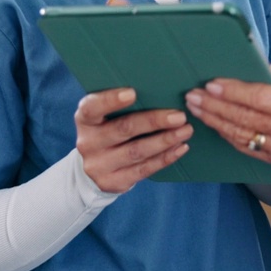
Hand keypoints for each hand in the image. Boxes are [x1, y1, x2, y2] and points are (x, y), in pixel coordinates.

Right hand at [74, 88, 192, 193]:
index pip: (92, 108)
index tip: (132, 92)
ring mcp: (99, 165)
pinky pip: (143, 169)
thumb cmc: (107, 130)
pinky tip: (180, 147)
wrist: (93, 169)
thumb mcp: (104, 116)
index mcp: (85, 119)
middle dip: (154, 121)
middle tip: (179, 116)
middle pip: (124, 129)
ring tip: (185, 130)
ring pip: (137, 151)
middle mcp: (88, 142)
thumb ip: (121, 105)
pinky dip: (165, 158)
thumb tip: (160, 89)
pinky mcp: (113, 182)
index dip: (110, 100)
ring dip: (165, 140)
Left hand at [185, 60, 270, 198]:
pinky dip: (229, 137)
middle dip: (215, 105)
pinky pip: (249, 150)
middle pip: (246, 118)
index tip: (212, 83)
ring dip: (215, 122)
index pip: (263, 99)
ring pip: (242, 136)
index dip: (234, 91)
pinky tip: (216, 126)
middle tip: (192, 94)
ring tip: (196, 108)